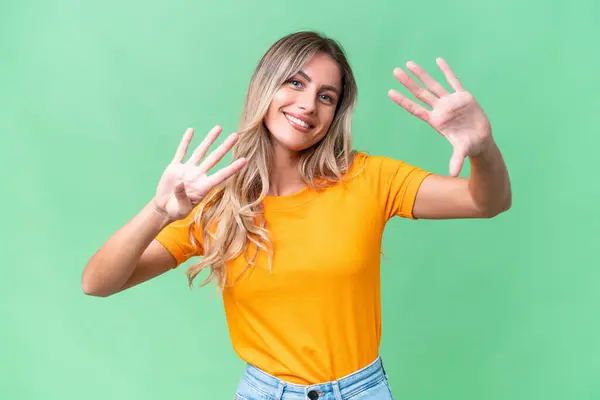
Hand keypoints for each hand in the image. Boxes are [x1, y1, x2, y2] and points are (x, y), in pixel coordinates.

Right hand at [153, 126, 246, 220]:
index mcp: (204, 187)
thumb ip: (182, 196)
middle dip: (225, 147)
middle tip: (236, 135)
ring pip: (201, 151)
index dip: (233, 168)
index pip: (221, 175)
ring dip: (209, 140)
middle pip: (214, 158)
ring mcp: (187, 170)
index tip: (245, 160)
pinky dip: (185, 141)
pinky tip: (191, 130)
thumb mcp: (180, 208)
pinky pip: (181, 152)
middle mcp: (198, 176)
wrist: (164, 208)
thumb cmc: (176, 210)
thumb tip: (179, 183)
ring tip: (218, 128)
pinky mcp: (175, 167)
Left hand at [388, 58, 491, 176]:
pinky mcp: (463, 96)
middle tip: (395, 72)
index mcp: (436, 121)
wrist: (481, 140)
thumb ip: (456, 160)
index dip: (403, 101)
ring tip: (409, 64)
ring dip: (422, 74)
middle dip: (408, 82)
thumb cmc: (468, 146)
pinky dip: (447, 70)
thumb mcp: (462, 152)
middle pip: (420, 93)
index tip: (390, 92)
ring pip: (433, 84)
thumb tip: (453, 174)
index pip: (415, 109)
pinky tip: (438, 60)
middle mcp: (440, 109)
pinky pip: (453, 80)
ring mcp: (450, 101)